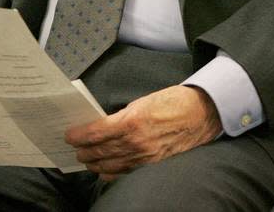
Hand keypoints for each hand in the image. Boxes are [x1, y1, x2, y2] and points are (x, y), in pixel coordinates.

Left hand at [65, 85, 221, 179]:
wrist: (203, 113)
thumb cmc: (176, 101)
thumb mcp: (145, 100)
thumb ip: (123, 115)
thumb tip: (104, 124)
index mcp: (131, 121)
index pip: (94, 133)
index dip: (77, 135)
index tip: (69, 134)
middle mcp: (135, 142)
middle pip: (97, 152)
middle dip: (82, 150)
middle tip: (75, 147)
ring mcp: (143, 156)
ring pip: (108, 165)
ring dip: (93, 162)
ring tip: (86, 158)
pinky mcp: (151, 164)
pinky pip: (124, 172)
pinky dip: (110, 171)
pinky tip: (104, 168)